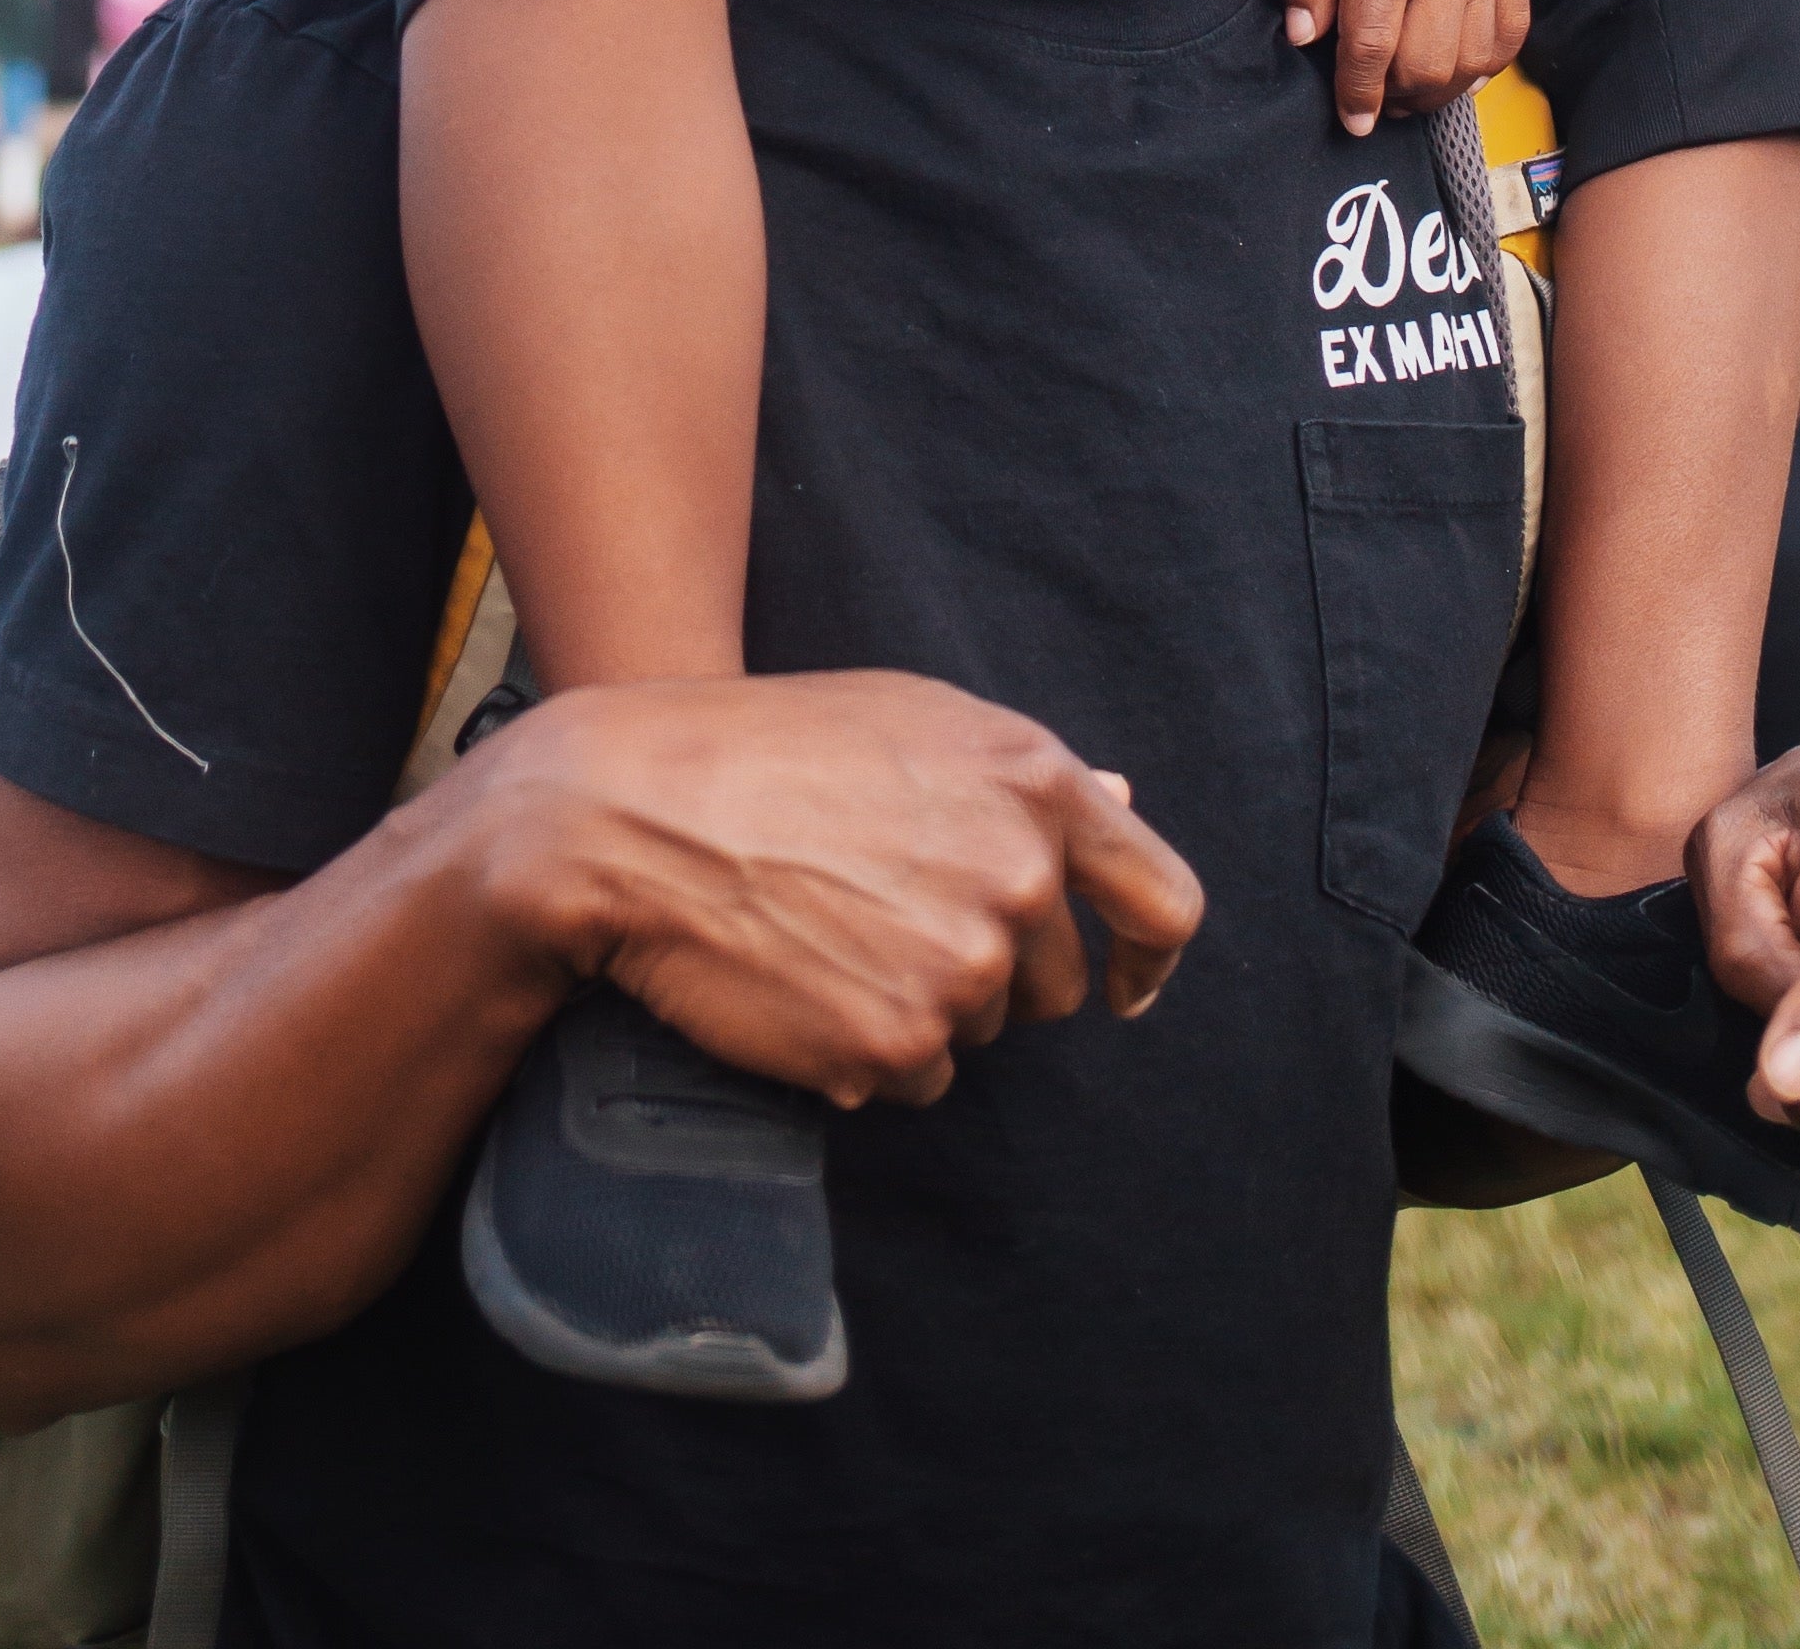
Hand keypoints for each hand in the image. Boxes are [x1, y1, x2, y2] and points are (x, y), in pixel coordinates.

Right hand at [475, 669, 1202, 1107]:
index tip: (1126, 984)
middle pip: (1056, 982)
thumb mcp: (914, 721)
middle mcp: (1018, 879)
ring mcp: (962, 969)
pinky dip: (869, 1051)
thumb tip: (1123, 800)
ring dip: (923, 1005)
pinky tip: (806, 985)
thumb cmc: (769, 749)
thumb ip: (1028, 778)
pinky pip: (915, 1079)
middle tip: (891, 919)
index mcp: (1036, 783)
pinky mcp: (897, 1046)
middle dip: (996, 969)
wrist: (636, 814)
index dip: (1149, 955)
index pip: (1163, 901)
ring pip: (979, 1029)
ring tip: (831, 935)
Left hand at [1275, 0, 1529, 129]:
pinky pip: (1511, 31)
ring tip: (1406, 85)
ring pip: (1473, 60)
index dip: (1358, 95)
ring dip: (1440, 87)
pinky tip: (1456, 60)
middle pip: (1429, 67)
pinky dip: (1486, 61)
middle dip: (1397, 99)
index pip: (1372, 49)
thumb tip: (1305, 38)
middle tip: (1371, 101)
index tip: (1349, 120)